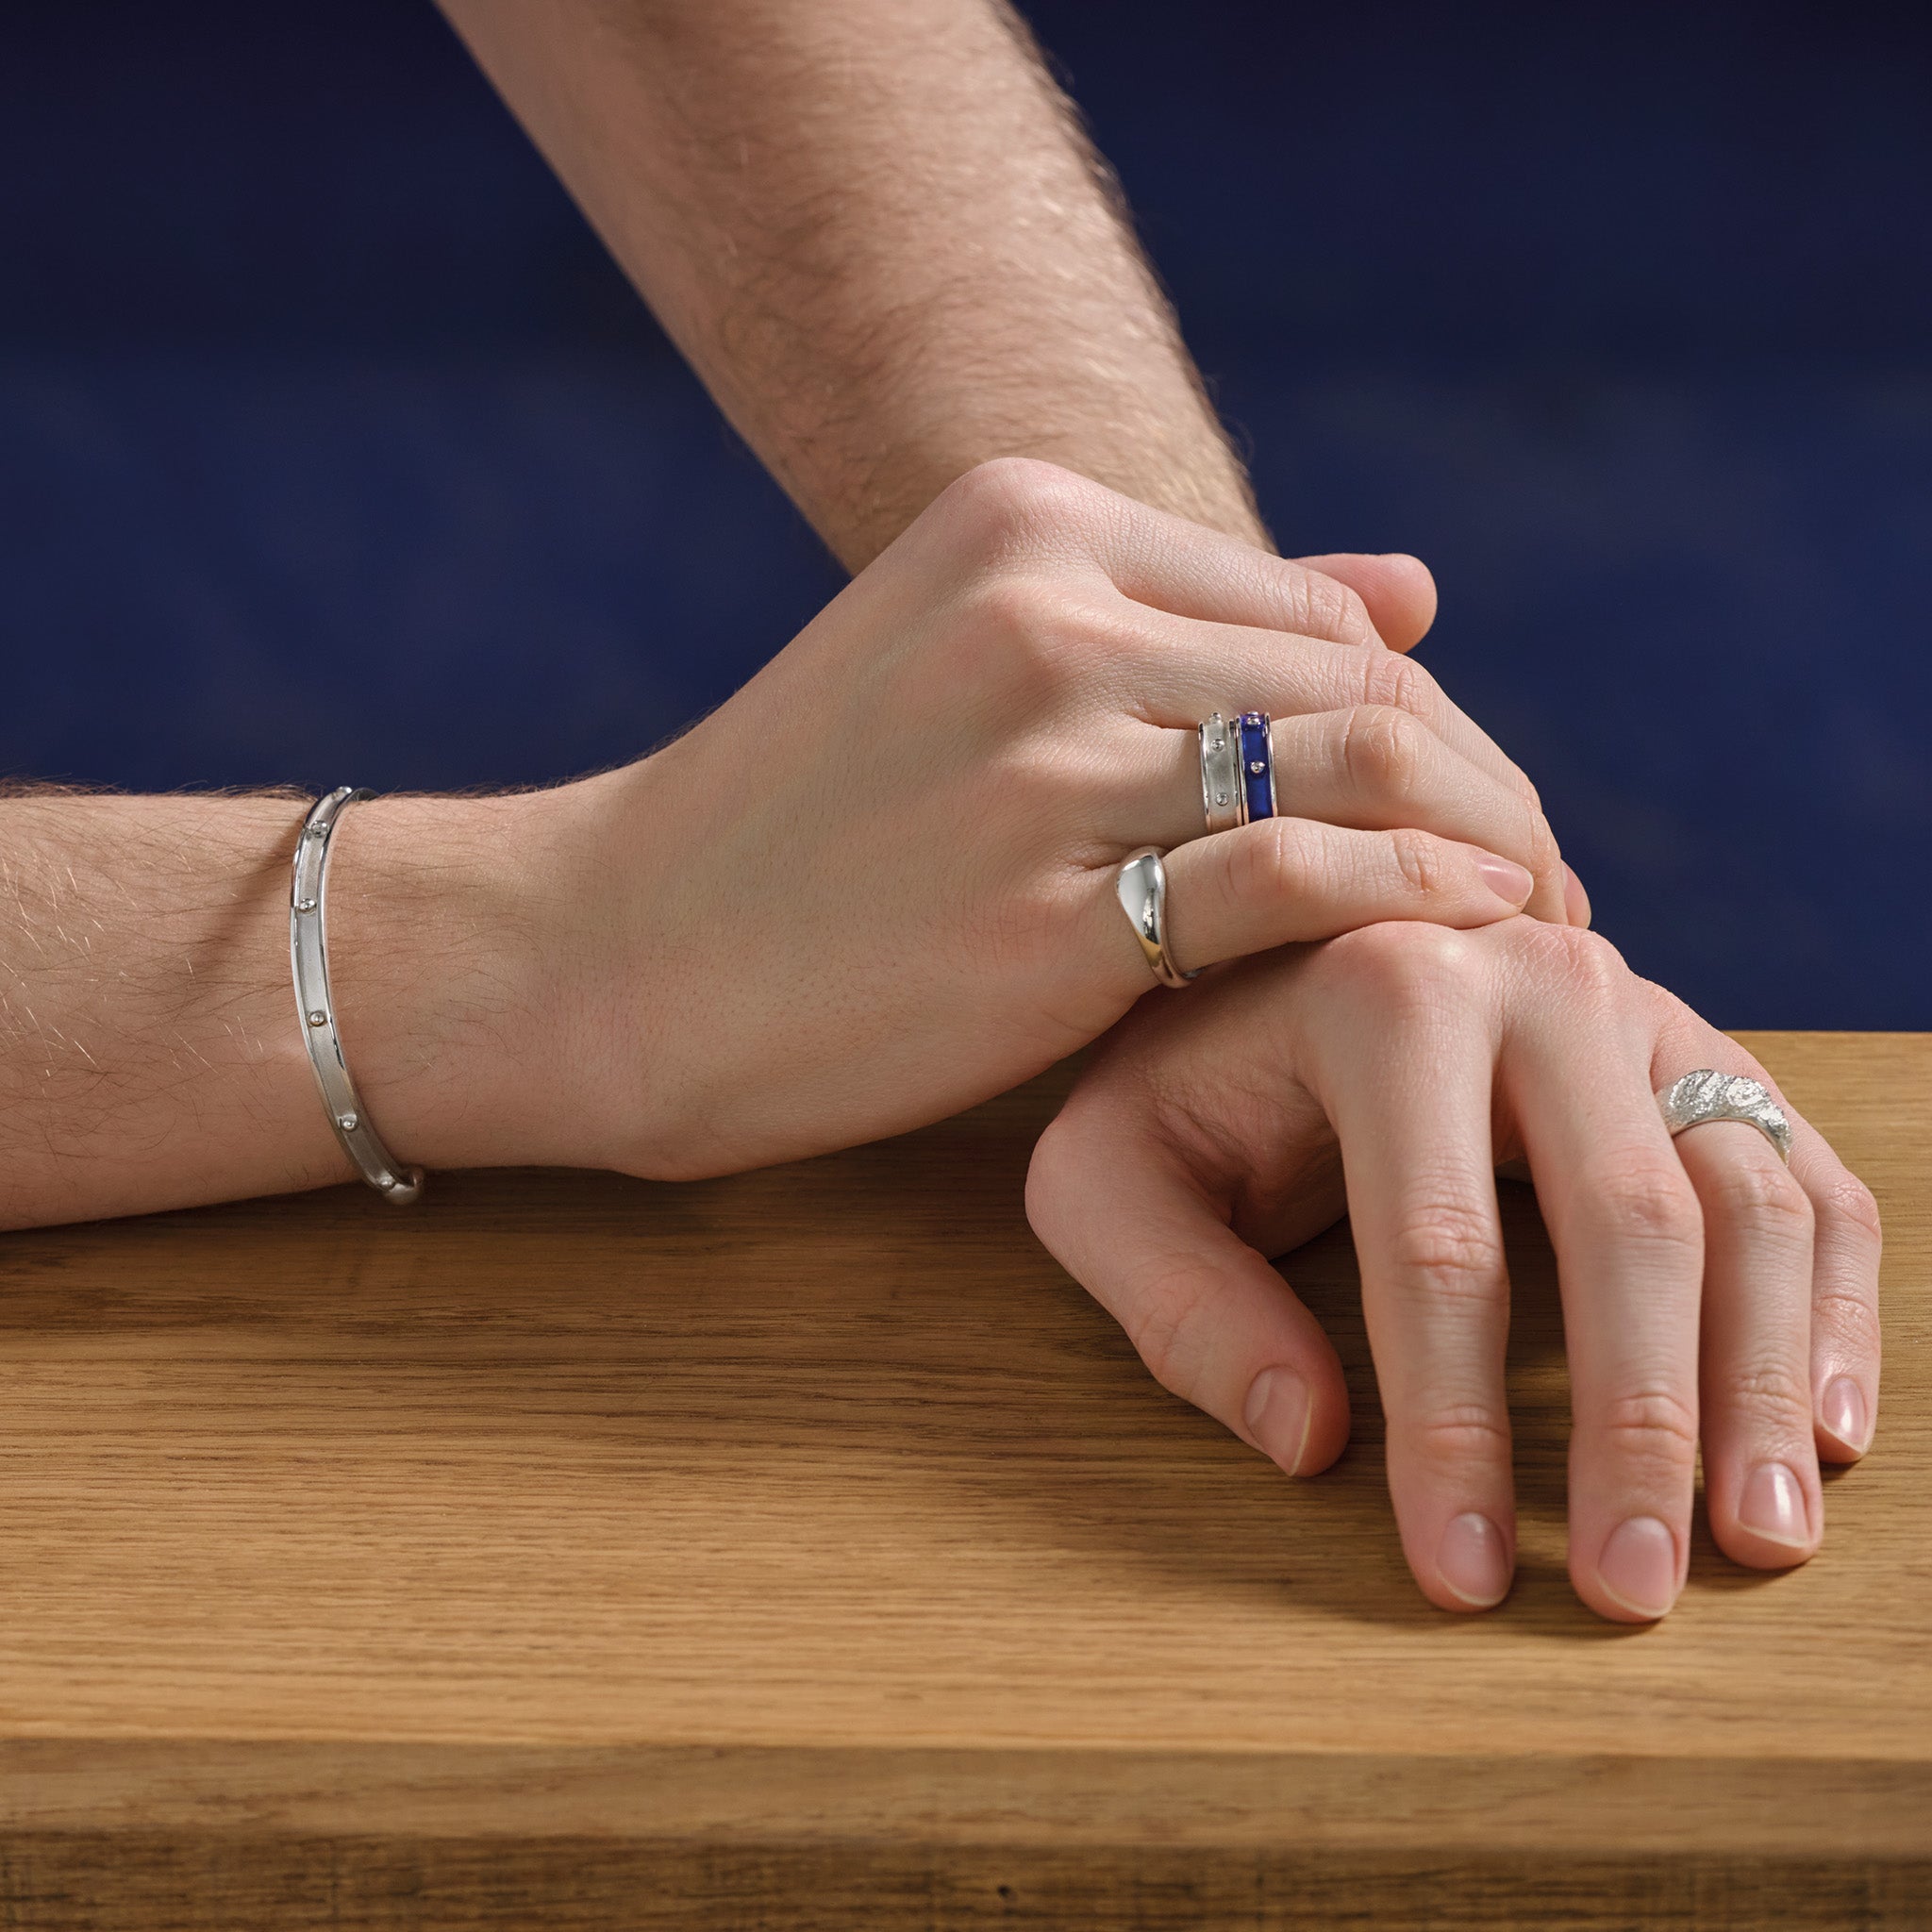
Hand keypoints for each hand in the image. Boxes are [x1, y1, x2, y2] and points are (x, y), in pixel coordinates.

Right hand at [554, 459, 1571, 1176]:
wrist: (611, 956)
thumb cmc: (795, 832)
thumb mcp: (961, 660)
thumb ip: (1181, 617)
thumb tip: (1409, 586)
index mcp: (1022, 519)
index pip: (1316, 611)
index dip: (1426, 716)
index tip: (1477, 805)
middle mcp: (1043, 610)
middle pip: (1358, 682)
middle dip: (1485, 783)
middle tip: (1548, 870)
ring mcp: (1045, 756)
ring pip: (1359, 766)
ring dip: (1485, 844)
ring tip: (1537, 915)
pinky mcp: (1050, 909)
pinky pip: (1301, 879)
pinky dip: (1416, 902)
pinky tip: (1470, 941)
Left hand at [1025, 919, 1881, 1621]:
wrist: (1266, 956)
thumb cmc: (1179, 1082)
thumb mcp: (1105, 1178)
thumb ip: (1176, 1302)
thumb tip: (1313, 1442)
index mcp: (1380, 994)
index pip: (1437, 1248)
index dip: (1455, 1426)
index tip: (1464, 1571)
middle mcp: (1532, 977)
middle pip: (1625, 1224)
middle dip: (1638, 1425)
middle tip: (1633, 1593)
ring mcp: (1637, 1005)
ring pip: (1743, 1203)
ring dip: (1762, 1384)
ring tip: (1755, 1542)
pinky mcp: (1698, 1051)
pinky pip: (1802, 1176)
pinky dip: (1835, 1304)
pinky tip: (1827, 1429)